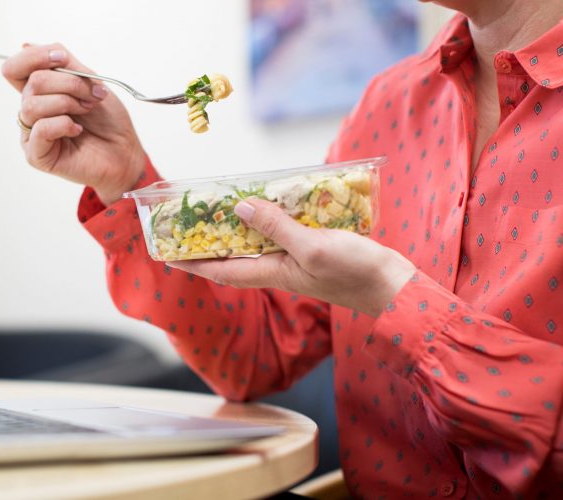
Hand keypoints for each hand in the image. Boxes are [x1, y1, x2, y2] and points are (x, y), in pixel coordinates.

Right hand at [1, 43, 145, 204]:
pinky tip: (78, 130)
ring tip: (86, 111)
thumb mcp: (90, 82)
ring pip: (32, 105)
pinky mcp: (37, 155)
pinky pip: (40, 129)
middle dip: (68, 83)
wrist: (124, 152)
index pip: (15, 68)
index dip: (34, 57)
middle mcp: (32, 112)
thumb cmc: (108, 121)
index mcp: (40, 93)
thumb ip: (64, 64)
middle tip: (91, 95)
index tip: (63, 58)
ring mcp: (32, 134)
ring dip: (66, 103)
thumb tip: (28, 46)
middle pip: (32, 82)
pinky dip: (63, 124)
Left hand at [168, 199, 416, 316]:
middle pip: (235, 255)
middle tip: (190, 220)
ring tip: (220, 205)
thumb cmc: (354, 272)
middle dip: (210, 241)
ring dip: (239, 227)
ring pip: (257, 242)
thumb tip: (239, 208)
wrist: (394, 286)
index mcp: (271, 272)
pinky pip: (282, 233)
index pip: (221, 270)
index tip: (169, 253)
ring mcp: (295, 259)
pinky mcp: (312, 249)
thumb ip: (276, 227)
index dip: (193, 262)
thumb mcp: (312, 247)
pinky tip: (270, 200)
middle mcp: (278, 268)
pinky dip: (270, 219)